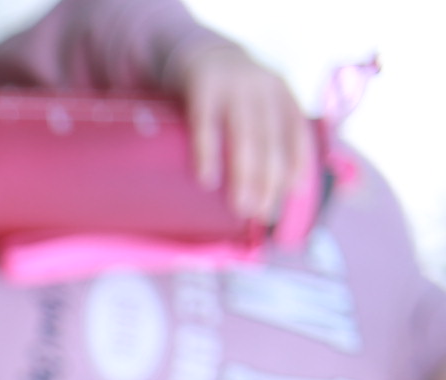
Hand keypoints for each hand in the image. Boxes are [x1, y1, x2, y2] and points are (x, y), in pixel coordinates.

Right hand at [167, 37, 309, 224]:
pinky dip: (208, 154)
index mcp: (282, 93)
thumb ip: (269, 133)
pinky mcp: (202, 87)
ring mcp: (233, 86)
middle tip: (262, 213)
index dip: (297, 162)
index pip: (296, 132)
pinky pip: (205, 125)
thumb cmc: (229, 94)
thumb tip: (278, 187)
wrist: (197, 51)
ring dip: (245, 174)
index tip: (292, 194)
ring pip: (245, 136)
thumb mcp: (258, 103)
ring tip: (241, 207)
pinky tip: (208, 179)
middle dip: (269, 179)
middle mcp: (262, 88)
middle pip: (271, 139)